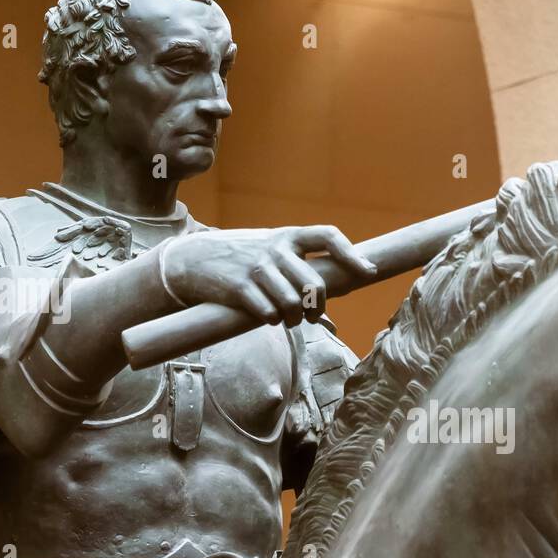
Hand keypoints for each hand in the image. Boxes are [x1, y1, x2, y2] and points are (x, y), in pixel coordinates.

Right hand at [161, 225, 375, 328]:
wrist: (190, 260)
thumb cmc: (240, 259)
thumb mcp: (269, 248)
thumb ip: (298, 260)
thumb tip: (341, 282)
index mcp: (287, 236)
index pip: (328, 237)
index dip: (351, 255)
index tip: (367, 272)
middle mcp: (275, 249)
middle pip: (315, 286)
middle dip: (317, 309)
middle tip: (310, 318)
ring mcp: (257, 268)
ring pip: (294, 305)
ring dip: (294, 320)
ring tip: (286, 319)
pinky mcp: (240, 288)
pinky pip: (269, 314)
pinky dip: (271, 321)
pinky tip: (265, 316)